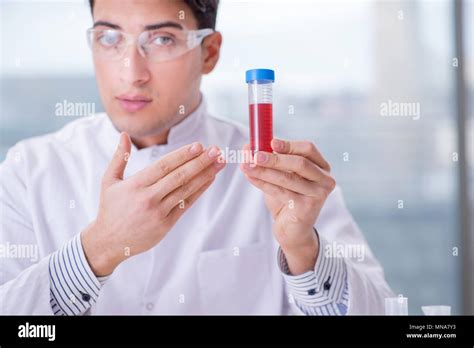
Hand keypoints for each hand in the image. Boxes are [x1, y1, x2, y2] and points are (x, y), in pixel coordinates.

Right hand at [82, 132, 225, 275]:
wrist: (109, 242)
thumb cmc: (110, 209)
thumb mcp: (109, 181)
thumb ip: (119, 158)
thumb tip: (125, 135)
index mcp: (135, 185)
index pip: (164, 166)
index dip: (183, 155)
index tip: (199, 145)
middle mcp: (148, 198)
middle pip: (179, 176)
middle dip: (200, 162)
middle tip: (216, 150)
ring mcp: (159, 212)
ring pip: (186, 190)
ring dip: (205, 175)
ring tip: (219, 162)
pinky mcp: (166, 224)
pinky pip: (186, 204)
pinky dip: (199, 191)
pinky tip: (210, 179)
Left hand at [240, 138, 335, 274]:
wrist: (292, 230)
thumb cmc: (287, 199)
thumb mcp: (281, 175)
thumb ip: (270, 160)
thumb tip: (249, 147)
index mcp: (321, 167)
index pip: (308, 149)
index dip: (289, 145)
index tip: (271, 142)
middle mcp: (325, 180)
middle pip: (299, 163)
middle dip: (274, 158)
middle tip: (254, 156)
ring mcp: (318, 194)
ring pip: (288, 178)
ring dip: (264, 171)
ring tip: (246, 166)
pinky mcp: (307, 208)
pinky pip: (281, 192)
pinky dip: (263, 183)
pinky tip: (251, 177)